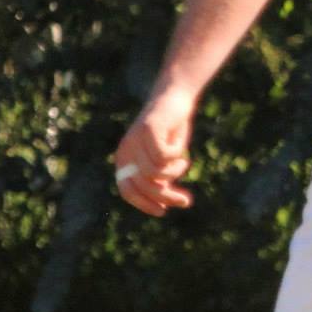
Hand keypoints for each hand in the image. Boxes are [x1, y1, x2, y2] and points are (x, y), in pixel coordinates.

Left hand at [114, 88, 197, 216]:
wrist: (175, 99)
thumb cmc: (171, 131)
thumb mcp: (164, 160)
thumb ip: (160, 178)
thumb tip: (161, 203)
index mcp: (125, 160)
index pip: (127, 190)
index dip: (143, 204)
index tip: (163, 212)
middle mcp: (126, 151)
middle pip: (144, 185)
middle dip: (166, 197)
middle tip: (186, 202)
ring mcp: (136, 140)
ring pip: (155, 172)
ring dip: (175, 172)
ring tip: (183, 162)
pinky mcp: (149, 129)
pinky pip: (164, 156)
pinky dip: (177, 156)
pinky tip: (181, 148)